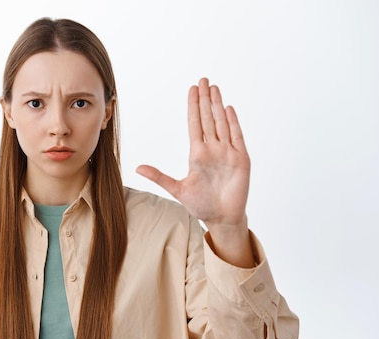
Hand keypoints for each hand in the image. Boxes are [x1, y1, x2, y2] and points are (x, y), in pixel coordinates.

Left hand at [137, 78, 253, 265]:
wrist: (222, 218)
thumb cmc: (201, 204)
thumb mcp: (177, 189)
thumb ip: (159, 177)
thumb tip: (137, 168)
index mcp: (197, 154)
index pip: (195, 124)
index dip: (193, 106)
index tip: (192, 89)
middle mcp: (213, 149)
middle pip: (208, 118)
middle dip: (206, 99)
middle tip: (203, 80)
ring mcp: (228, 153)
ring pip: (222, 123)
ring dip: (218, 106)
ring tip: (214, 88)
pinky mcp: (241, 160)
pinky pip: (237, 137)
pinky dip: (233, 123)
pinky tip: (228, 109)